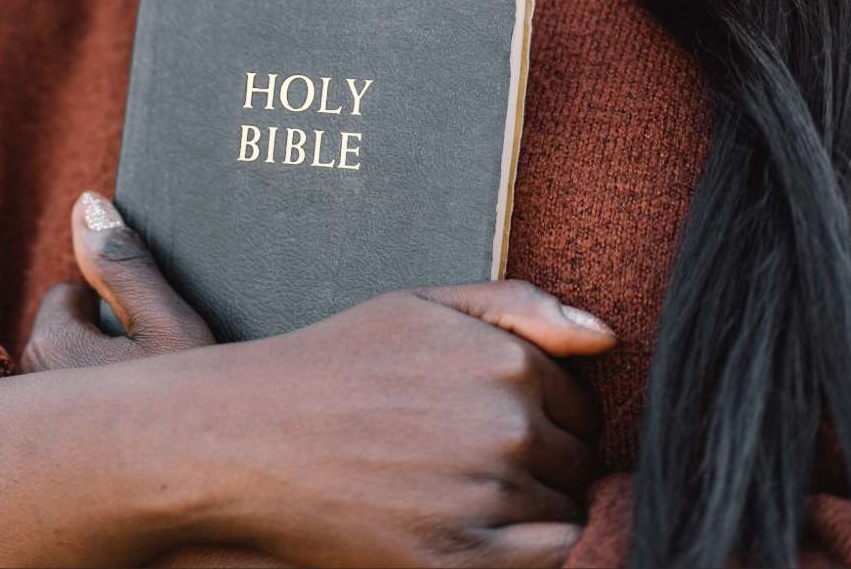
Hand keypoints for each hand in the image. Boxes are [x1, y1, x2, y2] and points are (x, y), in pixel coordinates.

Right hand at [27, 191, 615, 567]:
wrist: (242, 442)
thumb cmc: (331, 369)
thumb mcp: (418, 310)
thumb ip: (519, 308)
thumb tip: (608, 335)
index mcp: (505, 361)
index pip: (583, 403)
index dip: (544, 418)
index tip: (487, 424)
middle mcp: (505, 427)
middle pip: (578, 463)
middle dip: (540, 466)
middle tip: (463, 464)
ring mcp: (483, 499)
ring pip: (563, 516)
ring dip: (527, 513)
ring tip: (451, 496)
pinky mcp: (456, 564)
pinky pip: (542, 563)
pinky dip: (519, 555)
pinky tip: (463, 533)